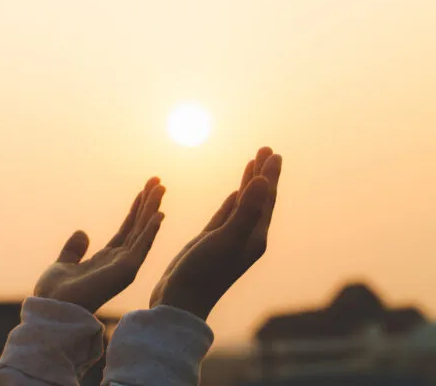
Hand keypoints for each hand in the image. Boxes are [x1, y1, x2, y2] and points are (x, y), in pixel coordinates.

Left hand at [35, 177, 166, 312]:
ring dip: (152, 210)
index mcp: (107, 259)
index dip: (136, 210)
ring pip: (143, 232)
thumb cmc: (56, 293)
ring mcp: (124, 266)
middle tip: (158, 182)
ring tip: (161, 189)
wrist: (52, 307)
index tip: (144, 190)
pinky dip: (151, 231)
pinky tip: (159, 214)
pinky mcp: (125, 271)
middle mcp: (119, 261)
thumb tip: (82, 233)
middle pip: (138, 227)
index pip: (127, 229)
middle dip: (148, 204)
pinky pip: (141, 247)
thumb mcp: (63, 263)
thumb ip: (74, 249)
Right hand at [150, 147, 282, 319]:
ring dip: (249, 183)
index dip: (270, 175)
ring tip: (253, 162)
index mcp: (254, 237)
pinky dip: (233, 201)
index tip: (273, 152)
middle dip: (263, 174)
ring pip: (243, 204)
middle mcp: (246, 238)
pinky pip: (227, 215)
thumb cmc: (203, 274)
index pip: (266, 198)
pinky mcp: (211, 243)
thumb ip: (247, 211)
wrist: (180, 303)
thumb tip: (264, 181)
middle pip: (259, 198)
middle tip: (266, 149)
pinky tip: (235, 193)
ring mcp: (229, 240)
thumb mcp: (226, 240)